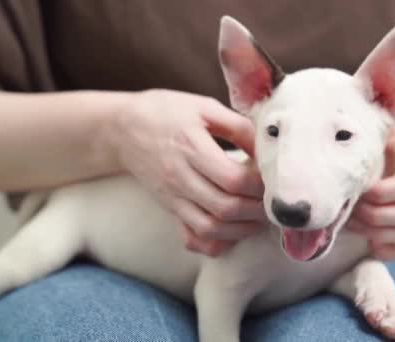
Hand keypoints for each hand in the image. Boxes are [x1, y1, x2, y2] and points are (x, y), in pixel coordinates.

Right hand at [111, 90, 265, 256]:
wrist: (122, 129)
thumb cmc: (166, 112)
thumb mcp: (204, 107)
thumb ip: (238, 126)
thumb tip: (267, 148)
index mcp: (192, 148)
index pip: (233, 179)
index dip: (259, 185)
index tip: (272, 179)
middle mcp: (181, 178)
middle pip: (226, 208)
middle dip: (257, 211)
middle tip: (271, 202)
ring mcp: (173, 197)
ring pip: (211, 229)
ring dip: (241, 230)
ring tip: (258, 218)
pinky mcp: (169, 209)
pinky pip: (190, 238)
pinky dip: (213, 244)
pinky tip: (230, 233)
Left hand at [346, 120, 394, 259]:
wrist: (394, 144)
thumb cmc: (378, 134)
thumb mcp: (379, 124)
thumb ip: (370, 126)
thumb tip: (340, 124)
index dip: (385, 192)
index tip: (363, 189)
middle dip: (375, 216)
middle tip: (351, 208)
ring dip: (377, 233)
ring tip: (352, 222)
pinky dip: (386, 251)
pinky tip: (367, 242)